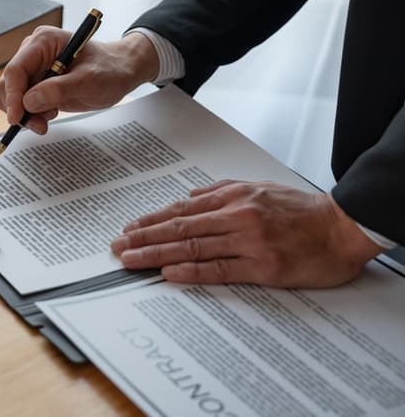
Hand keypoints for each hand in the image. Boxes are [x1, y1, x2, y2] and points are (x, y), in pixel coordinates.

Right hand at [0, 29, 158, 134]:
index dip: (12, 95)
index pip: (16, 69)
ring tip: (47, 119)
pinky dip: (30, 114)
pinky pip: (21, 102)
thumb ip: (58, 89)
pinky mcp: (36, 83)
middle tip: (39, 125)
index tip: (16, 118)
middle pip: (8, 84)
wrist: (120, 72)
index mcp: (43, 42)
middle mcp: (32, 53)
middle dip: (18, 108)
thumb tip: (28, 102)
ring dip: (24, 113)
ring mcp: (33, 68)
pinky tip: (50, 114)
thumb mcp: (89, 80)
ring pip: (11, 96)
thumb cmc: (110, 69)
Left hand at [110, 180, 382, 286]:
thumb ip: (223, 190)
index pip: (182, 210)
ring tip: (131, 260)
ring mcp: (248, 242)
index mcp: (234, 197)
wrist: (343, 228)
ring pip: (192, 247)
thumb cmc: (303, 210)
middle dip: (144, 237)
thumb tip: (190, 194)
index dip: (152, 220)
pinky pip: (219, 269)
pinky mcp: (263, 267)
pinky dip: (191, 270)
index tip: (129, 228)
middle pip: (180, 228)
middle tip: (118, 246)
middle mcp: (236, 216)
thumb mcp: (260, 187)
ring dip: (156, 254)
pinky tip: (168, 272)